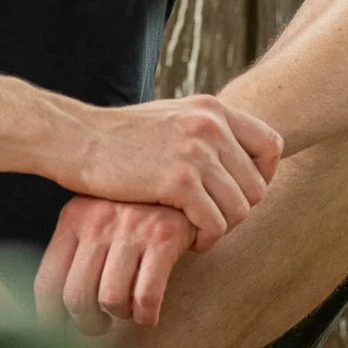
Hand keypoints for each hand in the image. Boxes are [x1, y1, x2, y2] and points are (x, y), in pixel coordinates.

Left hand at [34, 197, 200, 334]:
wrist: (182, 181)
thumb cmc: (135, 209)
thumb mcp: (96, 216)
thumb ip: (77, 250)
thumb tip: (58, 308)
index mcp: (73, 218)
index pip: (47, 281)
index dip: (49, 317)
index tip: (58, 332)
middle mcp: (97, 222)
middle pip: (76, 297)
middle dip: (87, 323)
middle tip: (99, 325)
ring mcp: (130, 229)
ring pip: (110, 299)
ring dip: (120, 316)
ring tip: (127, 311)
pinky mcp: (164, 238)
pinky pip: (146, 297)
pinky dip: (146, 315)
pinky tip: (148, 312)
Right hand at [62, 94, 282, 244]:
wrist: (76, 139)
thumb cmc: (119, 137)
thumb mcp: (170, 119)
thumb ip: (204, 131)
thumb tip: (234, 155)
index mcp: (212, 108)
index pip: (271, 146)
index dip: (264, 177)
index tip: (238, 194)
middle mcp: (211, 125)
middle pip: (257, 186)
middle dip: (238, 211)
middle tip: (212, 221)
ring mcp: (196, 152)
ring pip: (240, 209)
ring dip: (221, 228)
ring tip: (197, 232)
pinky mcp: (179, 180)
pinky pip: (214, 223)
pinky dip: (205, 238)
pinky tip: (185, 239)